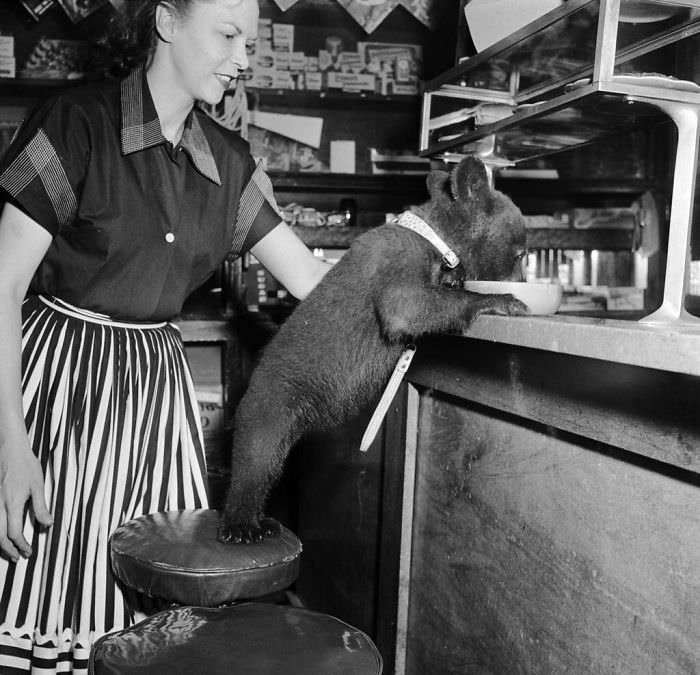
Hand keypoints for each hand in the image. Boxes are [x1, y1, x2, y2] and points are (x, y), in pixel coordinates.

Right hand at [0, 438, 52, 561]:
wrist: (9, 449)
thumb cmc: (25, 465)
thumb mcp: (38, 485)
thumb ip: (41, 507)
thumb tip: (48, 524)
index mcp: (11, 503)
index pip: (14, 533)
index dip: (22, 545)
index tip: (29, 551)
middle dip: (9, 549)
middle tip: (19, 557)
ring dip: (0, 543)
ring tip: (10, 550)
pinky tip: (2, 534)